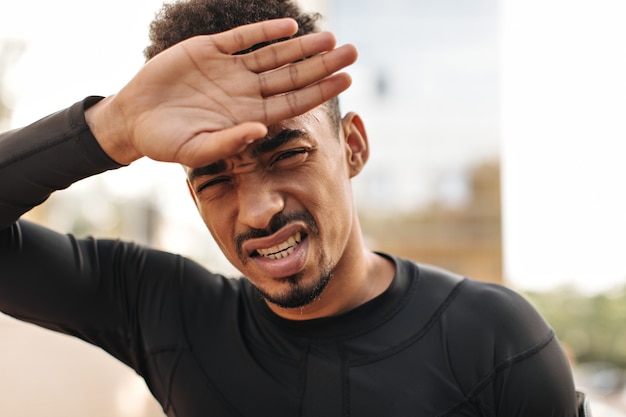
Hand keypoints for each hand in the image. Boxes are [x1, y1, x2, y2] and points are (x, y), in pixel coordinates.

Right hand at [86, 18, 357, 166]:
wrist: (134, 119)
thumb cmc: (165, 142)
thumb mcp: (195, 150)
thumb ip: (228, 142)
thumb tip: (260, 131)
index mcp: (248, 115)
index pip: (293, 102)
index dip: (320, 90)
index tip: (346, 80)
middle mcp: (246, 91)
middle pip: (293, 75)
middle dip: (322, 64)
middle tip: (353, 52)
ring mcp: (229, 70)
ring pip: (274, 55)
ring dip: (302, 47)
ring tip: (331, 39)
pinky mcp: (209, 50)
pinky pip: (242, 39)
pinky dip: (264, 32)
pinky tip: (288, 27)